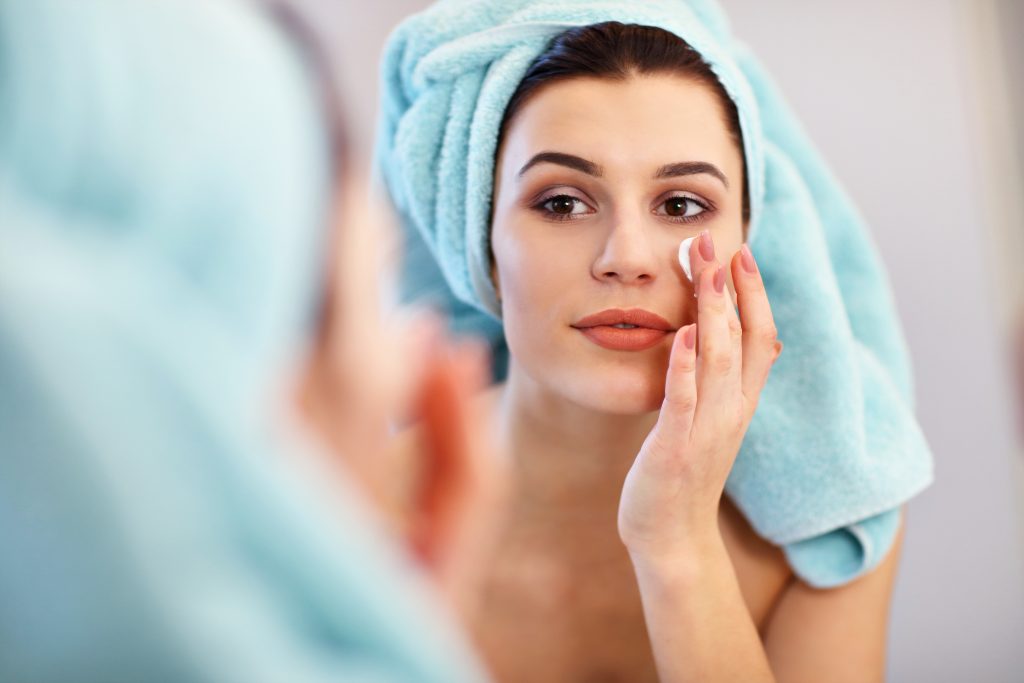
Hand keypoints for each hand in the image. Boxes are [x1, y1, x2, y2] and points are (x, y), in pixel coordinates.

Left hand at [618, 230, 782, 564]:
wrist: (671, 538)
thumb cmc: (682, 475)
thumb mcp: (710, 422)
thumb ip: (726, 383)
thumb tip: (752, 343)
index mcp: (739, 403)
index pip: (761, 338)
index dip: (755, 294)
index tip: (741, 252)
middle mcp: (732, 412)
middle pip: (744, 338)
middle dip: (732, 287)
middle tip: (715, 240)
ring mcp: (707, 430)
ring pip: (721, 362)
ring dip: (713, 312)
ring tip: (705, 270)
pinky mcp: (676, 450)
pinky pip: (684, 403)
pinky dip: (685, 369)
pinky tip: (679, 335)